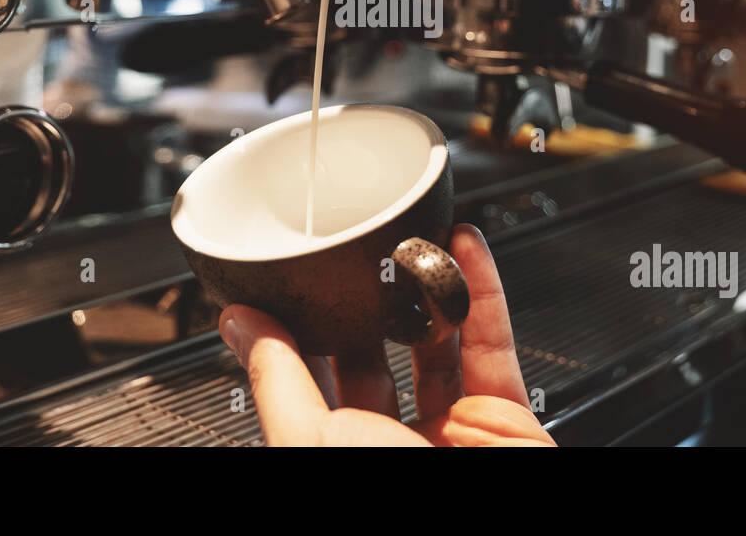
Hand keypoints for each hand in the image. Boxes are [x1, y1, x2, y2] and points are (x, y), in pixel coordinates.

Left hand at [217, 224, 554, 445]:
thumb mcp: (310, 443)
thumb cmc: (390, 512)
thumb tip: (239, 326)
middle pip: (376, 358)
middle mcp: (393, 449)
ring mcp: (453, 434)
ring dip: (425, 288)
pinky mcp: (506, 417)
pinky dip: (480, 289)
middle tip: (351, 254)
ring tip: (407, 238)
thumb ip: (275, 380)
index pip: (310, 386)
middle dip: (364, 304)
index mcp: (339, 458)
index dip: (297, 334)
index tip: (285, 286)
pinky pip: (492, 340)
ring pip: (437, 342)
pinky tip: (461, 247)